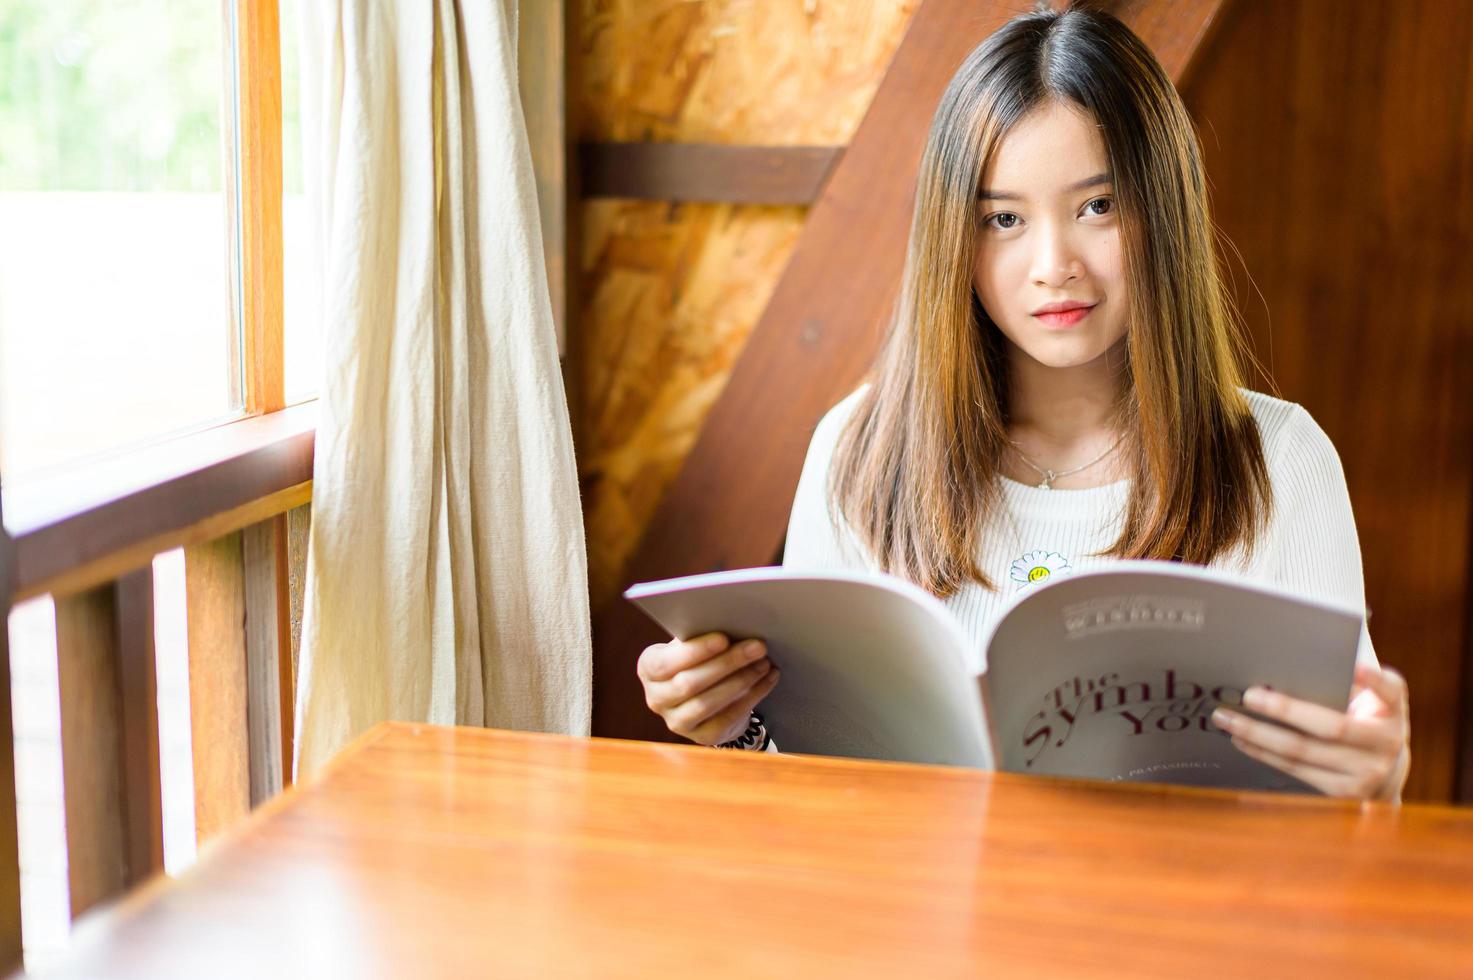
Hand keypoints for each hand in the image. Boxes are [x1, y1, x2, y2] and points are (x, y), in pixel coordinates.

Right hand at [637, 632, 780, 745]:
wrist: (707, 695)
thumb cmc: (700, 659)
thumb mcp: (694, 645)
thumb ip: (701, 635)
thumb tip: (732, 623)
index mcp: (648, 668)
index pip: (665, 663)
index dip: (695, 651)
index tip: (724, 638)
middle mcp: (656, 698)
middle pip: (690, 683)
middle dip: (727, 663)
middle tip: (758, 647)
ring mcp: (676, 721)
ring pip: (708, 703)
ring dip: (741, 681)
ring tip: (764, 663)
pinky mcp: (701, 736)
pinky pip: (726, 719)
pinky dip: (751, 698)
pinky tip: (768, 679)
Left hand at [1211, 663, 1409, 800]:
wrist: (1387, 771)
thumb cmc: (1370, 721)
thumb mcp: (1375, 700)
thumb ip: (1352, 682)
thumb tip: (1300, 665)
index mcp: (1393, 711)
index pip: (1389, 690)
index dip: (1372, 679)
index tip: (1354, 668)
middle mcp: (1385, 744)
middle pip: (1330, 727)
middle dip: (1284, 710)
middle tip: (1248, 695)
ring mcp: (1366, 774)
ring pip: (1303, 753)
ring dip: (1259, 734)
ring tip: (1228, 719)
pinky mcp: (1342, 793)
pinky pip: (1295, 771)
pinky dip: (1264, 754)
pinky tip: (1243, 740)